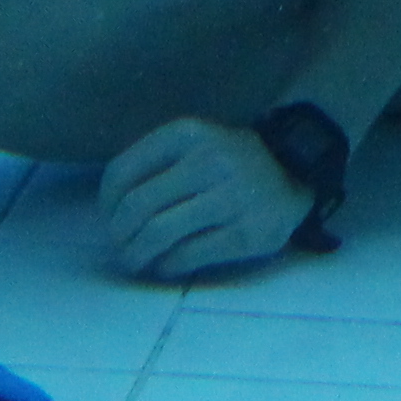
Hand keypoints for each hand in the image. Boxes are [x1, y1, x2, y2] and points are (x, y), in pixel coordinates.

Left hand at [99, 116, 316, 280]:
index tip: (109, 218)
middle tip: (119, 246)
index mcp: (187, 135)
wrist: (294, 170)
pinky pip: (189, 254)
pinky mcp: (246, 233)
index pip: (123, 172)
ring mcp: (230, 198)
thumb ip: (154, 164)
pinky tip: (166, 265)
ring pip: (160, 232)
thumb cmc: (228, 162)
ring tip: (135, 260)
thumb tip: (110, 210)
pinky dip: (168, 264)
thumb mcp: (193, 144)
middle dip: (119, 233)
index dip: (106, 203)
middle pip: (138, 206)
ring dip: (138, 253)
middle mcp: (209, 162)